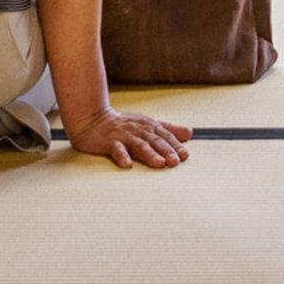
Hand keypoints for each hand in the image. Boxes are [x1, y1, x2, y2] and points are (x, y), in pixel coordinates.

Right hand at [65, 107, 194, 168]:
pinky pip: (116, 149)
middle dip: (166, 151)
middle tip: (175, 161)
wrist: (93, 118)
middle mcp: (138, 130)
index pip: (165, 136)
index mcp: (149, 126)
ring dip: (149, 154)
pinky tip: (127, 164)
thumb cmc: (123, 124)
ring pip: (138, 145)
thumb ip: (168, 129)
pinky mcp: (108, 142)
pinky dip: (122, 156)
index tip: (184, 155)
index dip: (175, 146)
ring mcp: (123, 135)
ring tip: (159, 163)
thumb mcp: (148, 124)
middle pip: (154, 141)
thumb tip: (190, 133)